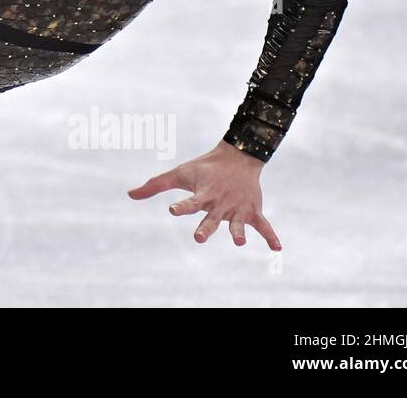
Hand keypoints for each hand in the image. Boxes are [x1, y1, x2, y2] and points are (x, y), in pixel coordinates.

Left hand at [127, 140, 281, 249]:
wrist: (237, 157)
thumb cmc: (203, 168)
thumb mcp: (179, 174)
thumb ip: (154, 185)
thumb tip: (129, 194)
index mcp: (203, 195)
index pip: (190, 202)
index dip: (181, 207)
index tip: (172, 210)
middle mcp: (219, 203)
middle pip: (211, 218)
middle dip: (205, 227)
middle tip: (198, 237)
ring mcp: (237, 208)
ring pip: (236, 223)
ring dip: (237, 231)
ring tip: (239, 242)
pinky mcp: (252, 210)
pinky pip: (264, 225)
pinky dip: (271, 236)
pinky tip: (277, 248)